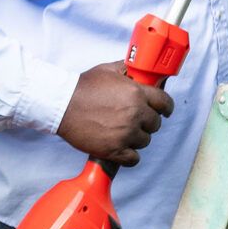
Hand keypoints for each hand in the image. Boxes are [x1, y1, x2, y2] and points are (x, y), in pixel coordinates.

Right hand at [58, 61, 173, 166]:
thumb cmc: (82, 87)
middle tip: (134, 120)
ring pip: (145, 141)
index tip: (164, 110)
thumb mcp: (108, 70)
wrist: (61, 104)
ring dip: (137, 138)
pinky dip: (129, 156)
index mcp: (136, 93)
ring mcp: (125, 133)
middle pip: (155, 124)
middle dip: (147, 122)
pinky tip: (122, 149)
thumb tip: (138, 69)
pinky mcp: (114, 149)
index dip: (166, 107)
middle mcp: (135, 113)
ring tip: (122, 132)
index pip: (165, 103)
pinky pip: (133, 159)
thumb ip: (127, 69)